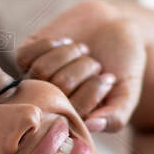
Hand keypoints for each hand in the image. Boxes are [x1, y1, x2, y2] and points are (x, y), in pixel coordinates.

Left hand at [16, 0, 145, 132]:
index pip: (73, 111)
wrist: (115, 27)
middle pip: (58, 88)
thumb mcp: (127, 94)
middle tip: (96, 63)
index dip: (93, 89)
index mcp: (74, 119)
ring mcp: (36, 81)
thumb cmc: (124, 64)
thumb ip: (115, 117)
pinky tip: (65, 42)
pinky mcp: (25, 58)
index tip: (109, 78)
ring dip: (69, 54)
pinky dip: (50, 44)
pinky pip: (25, 56)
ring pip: (41, 70)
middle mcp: (51, 104)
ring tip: (83, 50)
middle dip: (84, 69)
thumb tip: (90, 126)